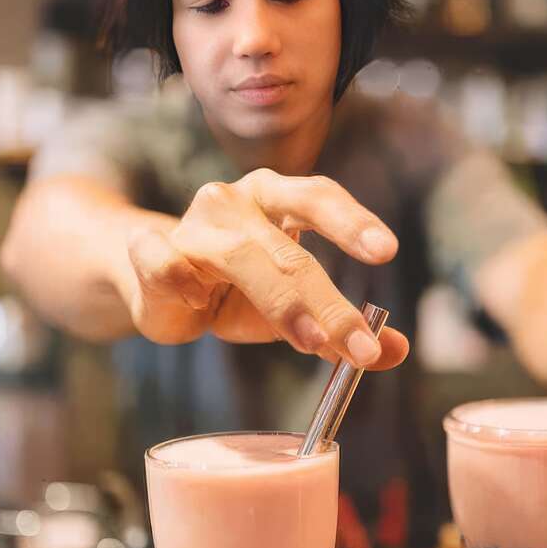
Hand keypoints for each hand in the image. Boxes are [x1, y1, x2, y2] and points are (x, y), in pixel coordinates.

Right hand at [119, 168, 408, 368]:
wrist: (154, 285)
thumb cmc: (235, 291)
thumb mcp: (293, 311)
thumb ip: (341, 328)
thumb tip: (396, 350)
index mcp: (276, 200)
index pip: (318, 197)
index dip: (353, 222)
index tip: (386, 251)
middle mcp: (236, 202)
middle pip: (290, 249)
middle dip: (330, 303)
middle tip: (361, 348)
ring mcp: (192, 224)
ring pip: (240, 254)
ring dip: (281, 301)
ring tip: (312, 343)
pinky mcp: (150, 251)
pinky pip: (163, 259)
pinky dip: (181, 279)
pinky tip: (198, 301)